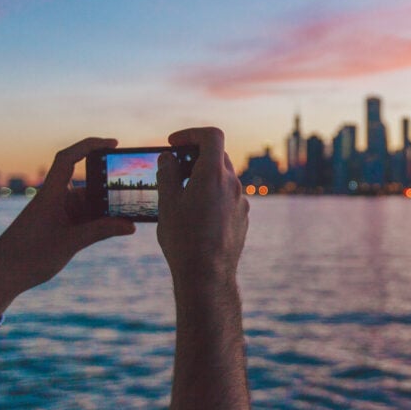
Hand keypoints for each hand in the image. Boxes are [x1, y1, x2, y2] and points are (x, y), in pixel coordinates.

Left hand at [0, 138, 135, 322]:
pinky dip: (100, 222)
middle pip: (88, 186)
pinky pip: (85, 219)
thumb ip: (101, 232)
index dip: (89, 145)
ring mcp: (58, 214)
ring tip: (129, 219)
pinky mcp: (59, 228)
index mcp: (51, 195)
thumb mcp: (69, 244)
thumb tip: (130, 226)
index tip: (113, 143)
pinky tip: (116, 230)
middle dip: (110, 190)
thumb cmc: (27, 257)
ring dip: (107, 211)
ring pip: (89, 205)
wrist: (1, 277)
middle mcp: (55, 200)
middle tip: (133, 194)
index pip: (69, 159)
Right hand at [156, 127, 248, 288]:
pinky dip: (213, 195)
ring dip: (204, 177)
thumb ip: (167, 173)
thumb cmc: (184, 239)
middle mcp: (233, 184)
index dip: (191, 133)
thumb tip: (168, 157)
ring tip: (182, 193)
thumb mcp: (167, 203)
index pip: (212, 135)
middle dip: (195, 156)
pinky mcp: (243, 217)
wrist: (207, 275)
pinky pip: (229, 196)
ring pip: (223, 177)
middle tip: (174, 169)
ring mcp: (241, 201)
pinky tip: (196, 214)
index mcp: (213, 174)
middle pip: (218, 156)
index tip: (174, 143)